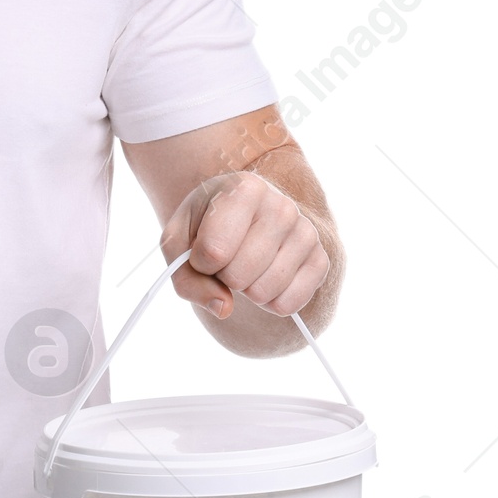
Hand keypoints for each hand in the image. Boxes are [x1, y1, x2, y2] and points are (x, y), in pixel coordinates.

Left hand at [160, 171, 328, 320]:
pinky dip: (269, 302)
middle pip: (238, 275)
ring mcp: (306, 233)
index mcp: (245, 189)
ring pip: (263, 292)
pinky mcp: (321, 260)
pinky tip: (265, 277)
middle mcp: (282, 207)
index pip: (214, 252)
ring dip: (245, 290)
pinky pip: (289, 304)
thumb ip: (186, 279)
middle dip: (222, 277)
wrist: (239, 217)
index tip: (203, 246)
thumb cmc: (204, 227)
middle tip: (227, 257)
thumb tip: (224, 308)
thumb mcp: (177, 244)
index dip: (199, 262)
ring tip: (246, 264)